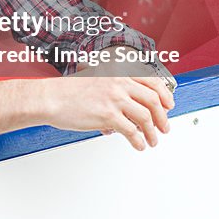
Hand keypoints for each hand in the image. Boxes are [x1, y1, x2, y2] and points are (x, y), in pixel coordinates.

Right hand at [41, 76, 173, 150]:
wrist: (50, 98)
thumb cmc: (67, 92)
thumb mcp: (95, 81)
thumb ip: (113, 92)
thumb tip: (128, 112)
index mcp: (117, 73)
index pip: (152, 81)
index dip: (165, 95)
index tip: (169, 106)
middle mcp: (119, 83)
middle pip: (153, 100)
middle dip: (163, 117)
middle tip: (164, 127)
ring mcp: (114, 99)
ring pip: (146, 117)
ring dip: (152, 132)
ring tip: (152, 141)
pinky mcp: (108, 115)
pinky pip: (131, 131)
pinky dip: (139, 141)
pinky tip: (138, 145)